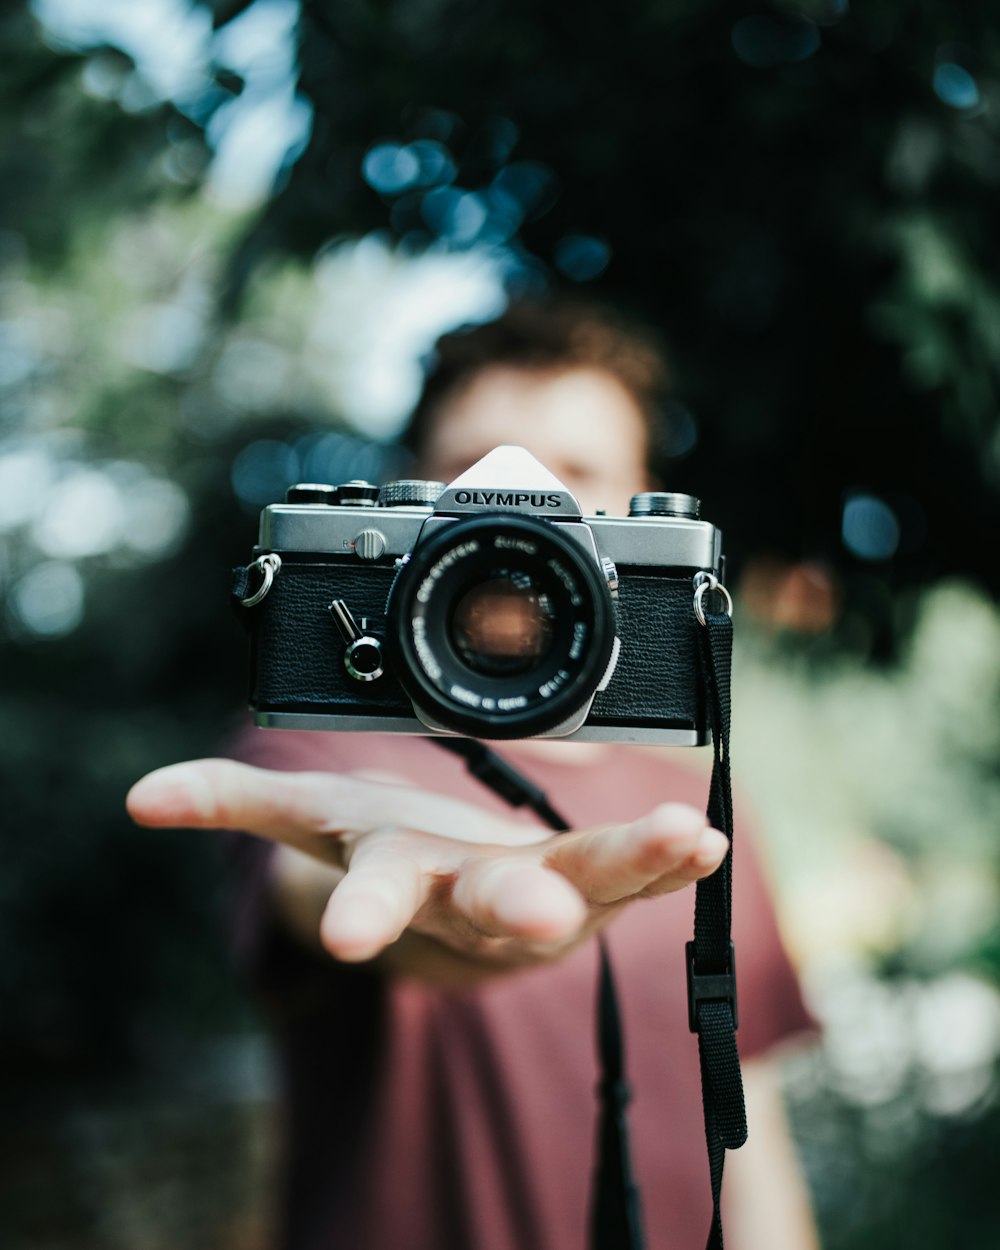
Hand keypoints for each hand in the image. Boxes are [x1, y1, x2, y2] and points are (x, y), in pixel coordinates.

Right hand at [126, 759, 727, 975]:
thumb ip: (231, 805)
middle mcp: (475, 898)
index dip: (357, 914)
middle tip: (540, 911)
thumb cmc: (388, 851)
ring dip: (635, 866)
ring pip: (590, 885)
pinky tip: (708, 843)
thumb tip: (140, 802)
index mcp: (403, 882)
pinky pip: (638, 874)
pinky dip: (671, 862)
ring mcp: (545, 896)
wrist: (453, 911)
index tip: (346, 935)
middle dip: (509, 906)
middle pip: (490, 905)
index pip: (376, 896)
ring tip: (689, 840)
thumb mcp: (313, 825)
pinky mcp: (596, 884)